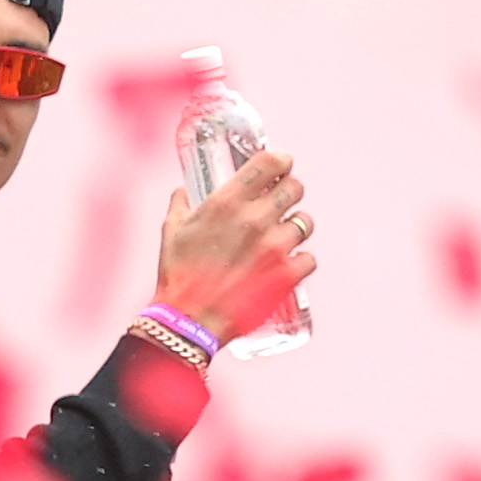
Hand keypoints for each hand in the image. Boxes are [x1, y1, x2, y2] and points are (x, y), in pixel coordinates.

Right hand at [155, 142, 315, 346]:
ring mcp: (274, 246)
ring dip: (295, 227)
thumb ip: (181, 205)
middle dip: (289, 191)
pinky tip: (284, 265)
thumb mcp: (170, 231)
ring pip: (306, 222)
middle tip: (280, 202)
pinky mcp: (287, 273)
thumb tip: (184, 191)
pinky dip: (299, 261)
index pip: (270, 162)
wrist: (189, 320)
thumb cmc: (178, 275)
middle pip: (296, 187)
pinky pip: (309, 257)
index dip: (280, 161)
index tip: (280, 165)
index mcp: (226, 203)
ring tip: (279, 238)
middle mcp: (254, 219)